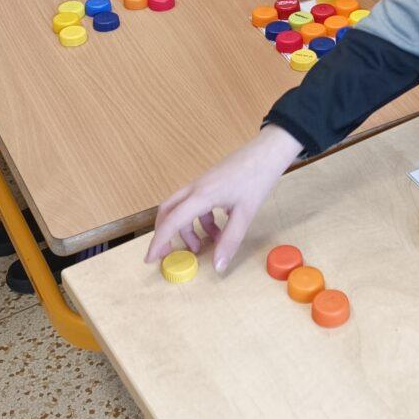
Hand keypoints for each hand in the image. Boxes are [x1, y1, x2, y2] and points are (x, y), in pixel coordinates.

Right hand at [145, 125, 301, 273]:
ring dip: (188, 228)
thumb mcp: (245, 214)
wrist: (267, 151)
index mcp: (201, 196)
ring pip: (182, 208)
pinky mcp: (209, 182)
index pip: (171, 222)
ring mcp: (201, 183)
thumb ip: (229, 241)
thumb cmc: (257, 178)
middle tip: (169, 253)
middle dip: (164, 233)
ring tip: (205, 244)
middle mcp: (195, 188)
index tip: (150, 259)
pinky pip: (196, 203)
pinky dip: (201, 219)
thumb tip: (217, 266)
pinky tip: (219, 227)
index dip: (158, 242)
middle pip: (167, 211)